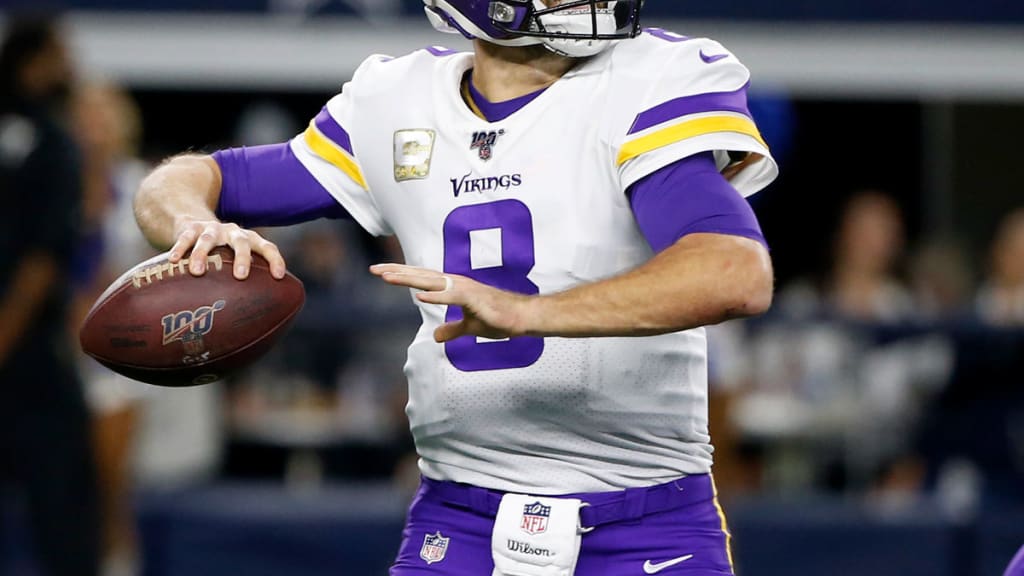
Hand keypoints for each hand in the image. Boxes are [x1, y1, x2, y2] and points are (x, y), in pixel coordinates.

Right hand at [170, 218, 285, 279]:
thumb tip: (254, 324)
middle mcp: (234, 232)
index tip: (279, 276)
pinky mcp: (191, 227)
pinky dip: (179, 248)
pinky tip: (173, 261)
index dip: (275, 260)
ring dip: (202, 254)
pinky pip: (185, 237)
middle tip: (241, 276)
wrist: (195, 223)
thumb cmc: (221, 253)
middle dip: (242, 257)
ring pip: (208, 239)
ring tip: (197, 272)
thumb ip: (244, 283)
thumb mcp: (235, 261)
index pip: (268, 248)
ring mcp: (212, 228)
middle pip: (242, 242)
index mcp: (250, 240)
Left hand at [370, 263, 533, 342]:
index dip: (401, 276)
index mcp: (453, 288)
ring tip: (387, 278)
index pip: (422, 279)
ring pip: (431, 282)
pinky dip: (435, 295)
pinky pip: (452, 296)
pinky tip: (419, 295)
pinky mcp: (475, 299)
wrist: (522, 317)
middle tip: (374, 269)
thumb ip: (453, 329)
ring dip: (409, 279)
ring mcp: (465, 289)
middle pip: (421, 276)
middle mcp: (456, 284)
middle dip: (397, 272)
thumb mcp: (470, 327)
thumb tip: (436, 336)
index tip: (380, 272)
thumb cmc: (499, 318)